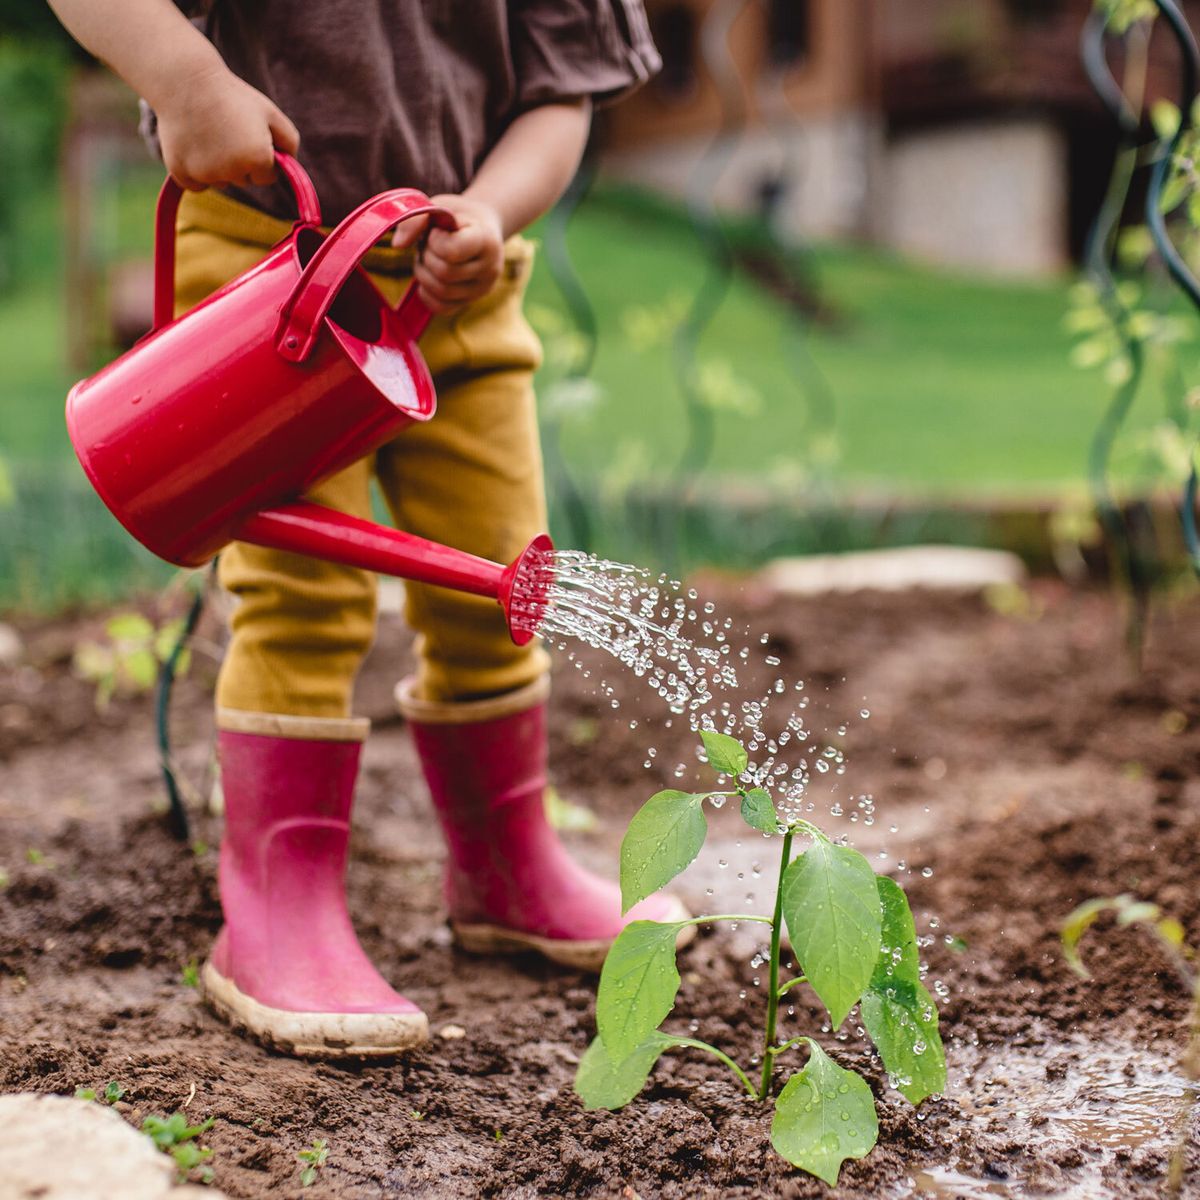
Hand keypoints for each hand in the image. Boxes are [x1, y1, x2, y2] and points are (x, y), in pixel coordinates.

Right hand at [155, 60, 298, 190]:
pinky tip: (193, 145)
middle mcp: (232, 171)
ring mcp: (205, 173)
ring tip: (208, 134)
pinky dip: (196, 172)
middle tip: (226, 130)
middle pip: (243, 180)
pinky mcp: (181, 173)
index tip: (249, 136)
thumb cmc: (232, 95)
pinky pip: (197, 185)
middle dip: (240, 162)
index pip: (267, 177)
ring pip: (221, 182)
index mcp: (258, 158)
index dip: (261, 157)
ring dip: (218, 167)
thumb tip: (291, 166)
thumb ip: (289, 141)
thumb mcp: (270, 112)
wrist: (184, 79)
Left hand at [392, 194, 504, 314]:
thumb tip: (398, 245)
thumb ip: (417, 218)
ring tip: (428, 258)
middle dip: (427, 257)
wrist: (481, 229)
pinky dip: (426, 293)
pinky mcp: (469, 302)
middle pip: (445, 273)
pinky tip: (428, 276)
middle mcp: (490, 269)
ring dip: (424, 274)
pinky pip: (441, 307)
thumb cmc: (457, 216)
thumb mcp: (440, 207)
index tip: (437, 231)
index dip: (435, 241)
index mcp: (487, 240)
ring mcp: (481, 289)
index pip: (452, 251)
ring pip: (441, 292)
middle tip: (429, 245)